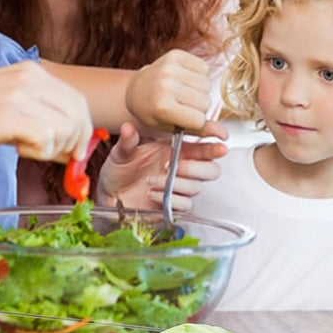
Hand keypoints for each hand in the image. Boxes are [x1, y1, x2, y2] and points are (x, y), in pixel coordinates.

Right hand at [0, 61, 93, 162]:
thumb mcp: (3, 102)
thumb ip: (36, 116)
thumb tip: (69, 144)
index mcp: (30, 71)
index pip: (77, 101)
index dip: (82, 131)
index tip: (72, 153)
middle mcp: (29, 78)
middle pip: (79, 115)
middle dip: (75, 144)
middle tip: (57, 159)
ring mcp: (18, 95)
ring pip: (66, 128)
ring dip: (52, 149)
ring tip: (24, 148)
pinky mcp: (6, 116)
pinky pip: (46, 138)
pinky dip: (38, 152)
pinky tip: (16, 149)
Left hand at [96, 122, 227, 213]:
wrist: (110, 192)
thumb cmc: (120, 169)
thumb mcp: (121, 152)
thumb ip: (128, 141)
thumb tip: (127, 127)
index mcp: (176, 151)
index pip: (203, 148)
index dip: (215, 146)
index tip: (221, 142)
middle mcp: (182, 169)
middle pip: (211, 170)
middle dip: (197, 168)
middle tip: (174, 166)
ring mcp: (179, 187)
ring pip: (197, 188)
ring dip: (176, 183)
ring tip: (151, 180)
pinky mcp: (173, 205)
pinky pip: (185, 204)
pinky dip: (171, 198)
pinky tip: (152, 193)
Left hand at [125, 49, 213, 133]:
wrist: (136, 89)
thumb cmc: (153, 112)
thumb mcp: (171, 127)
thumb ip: (199, 130)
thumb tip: (225, 134)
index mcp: (162, 106)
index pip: (199, 119)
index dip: (194, 122)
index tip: (182, 118)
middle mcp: (166, 84)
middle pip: (205, 102)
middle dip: (198, 107)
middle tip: (181, 105)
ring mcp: (170, 67)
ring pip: (207, 85)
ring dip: (199, 91)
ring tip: (183, 93)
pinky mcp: (175, 55)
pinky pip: (204, 68)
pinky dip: (199, 76)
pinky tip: (185, 80)